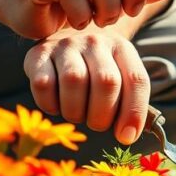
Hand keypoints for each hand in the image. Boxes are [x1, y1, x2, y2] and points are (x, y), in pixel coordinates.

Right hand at [23, 26, 149, 144]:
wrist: (66, 39)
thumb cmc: (98, 69)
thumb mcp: (120, 78)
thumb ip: (129, 103)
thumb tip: (127, 136)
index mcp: (123, 49)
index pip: (136, 80)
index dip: (133, 112)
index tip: (126, 137)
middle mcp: (96, 43)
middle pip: (106, 82)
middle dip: (103, 115)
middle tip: (98, 124)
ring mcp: (66, 45)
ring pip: (74, 82)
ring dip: (76, 111)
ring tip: (78, 115)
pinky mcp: (39, 53)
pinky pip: (43, 84)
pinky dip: (51, 104)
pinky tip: (57, 106)